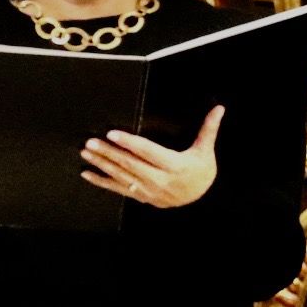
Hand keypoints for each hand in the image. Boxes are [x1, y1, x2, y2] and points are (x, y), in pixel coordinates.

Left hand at [83, 107, 220, 209]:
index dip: (129, 143)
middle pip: (130, 164)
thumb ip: (208, 129)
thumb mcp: (206, 150)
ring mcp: (148, 190)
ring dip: (102, 164)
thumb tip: (219, 108)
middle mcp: (159, 179)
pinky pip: (118, 189)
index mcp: (174, 165)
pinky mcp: (140, 196)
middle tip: (92, 142)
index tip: (113, 134)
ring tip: (87, 152)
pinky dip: (101, 181)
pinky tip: (87, 173)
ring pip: (121, 176)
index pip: (148, 152)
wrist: (200, 198)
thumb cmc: (202, 171)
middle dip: (109, 152)